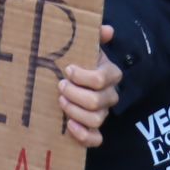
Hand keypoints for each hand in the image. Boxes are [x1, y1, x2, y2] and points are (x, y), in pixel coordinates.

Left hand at [57, 24, 123, 147]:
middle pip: (97, 101)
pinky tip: (69, 126)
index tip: (68, 69)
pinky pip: (96, 139)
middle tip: (60, 86)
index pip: (102, 79)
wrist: (75, 79)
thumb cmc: (81, 61)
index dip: (83, 76)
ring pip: (95, 119)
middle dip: (74, 94)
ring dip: (75, 111)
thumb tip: (107, 29)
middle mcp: (109, 95)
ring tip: (61, 102)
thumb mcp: (87, 46)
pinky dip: (83, 135)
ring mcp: (103, 113)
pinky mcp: (94, 129)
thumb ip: (97, 35)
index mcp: (110, 74)